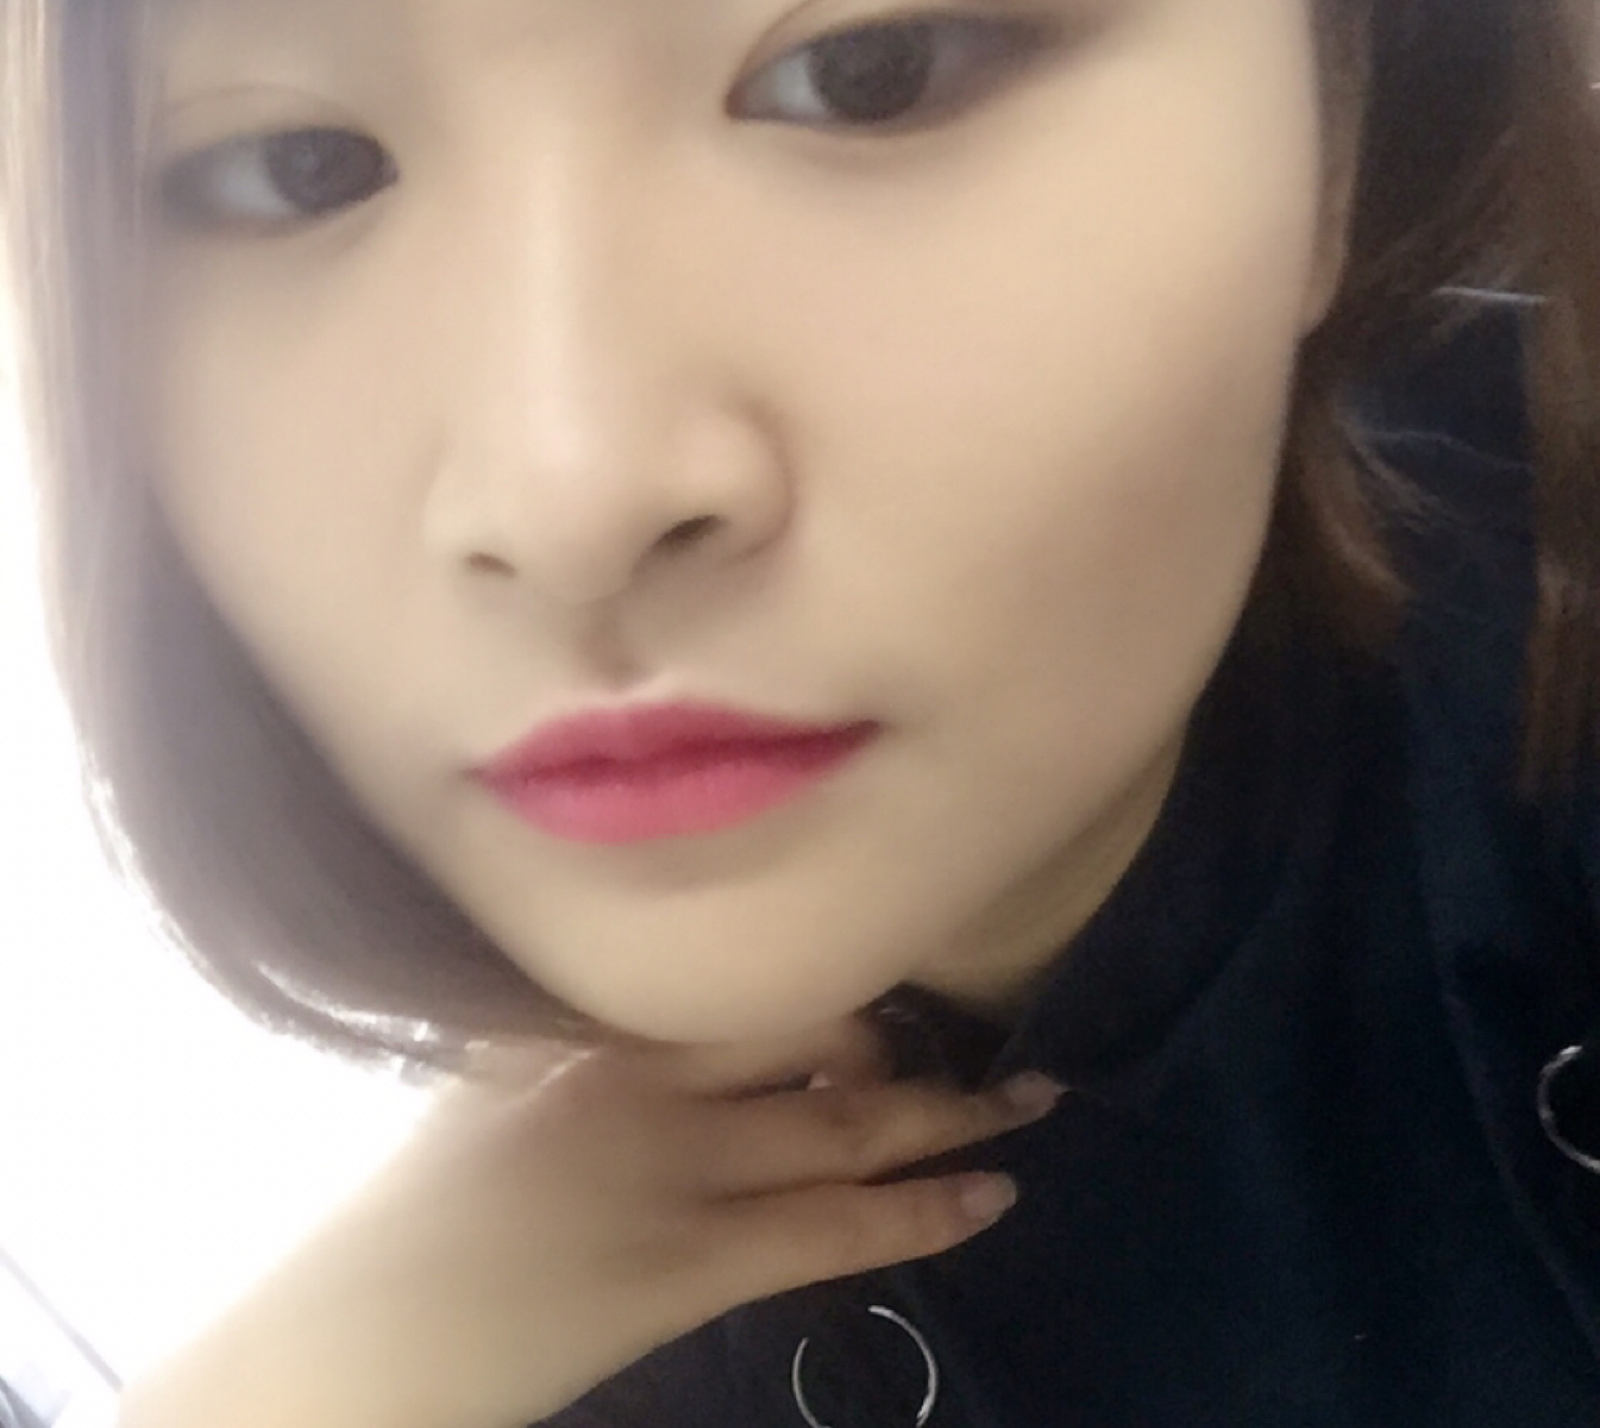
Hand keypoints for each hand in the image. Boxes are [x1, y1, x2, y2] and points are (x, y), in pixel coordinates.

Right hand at [119, 1016, 1062, 1427]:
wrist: (361, 1336)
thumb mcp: (495, 1076)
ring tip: (1035, 1096)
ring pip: (846, 1124)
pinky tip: (989, 1194)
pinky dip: (920, 1209)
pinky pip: (834, 1229)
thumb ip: (584, 1031)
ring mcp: (673, 1165)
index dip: (841, 978)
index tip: (898, 984)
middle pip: (814, 1034)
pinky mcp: (690, 1264)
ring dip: (953, 1111)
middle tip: (999, 1038)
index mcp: (595, 1017)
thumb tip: (673, 1014)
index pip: (750, 975)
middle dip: (913, 1038)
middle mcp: (646, 1069)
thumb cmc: (414, 1209)